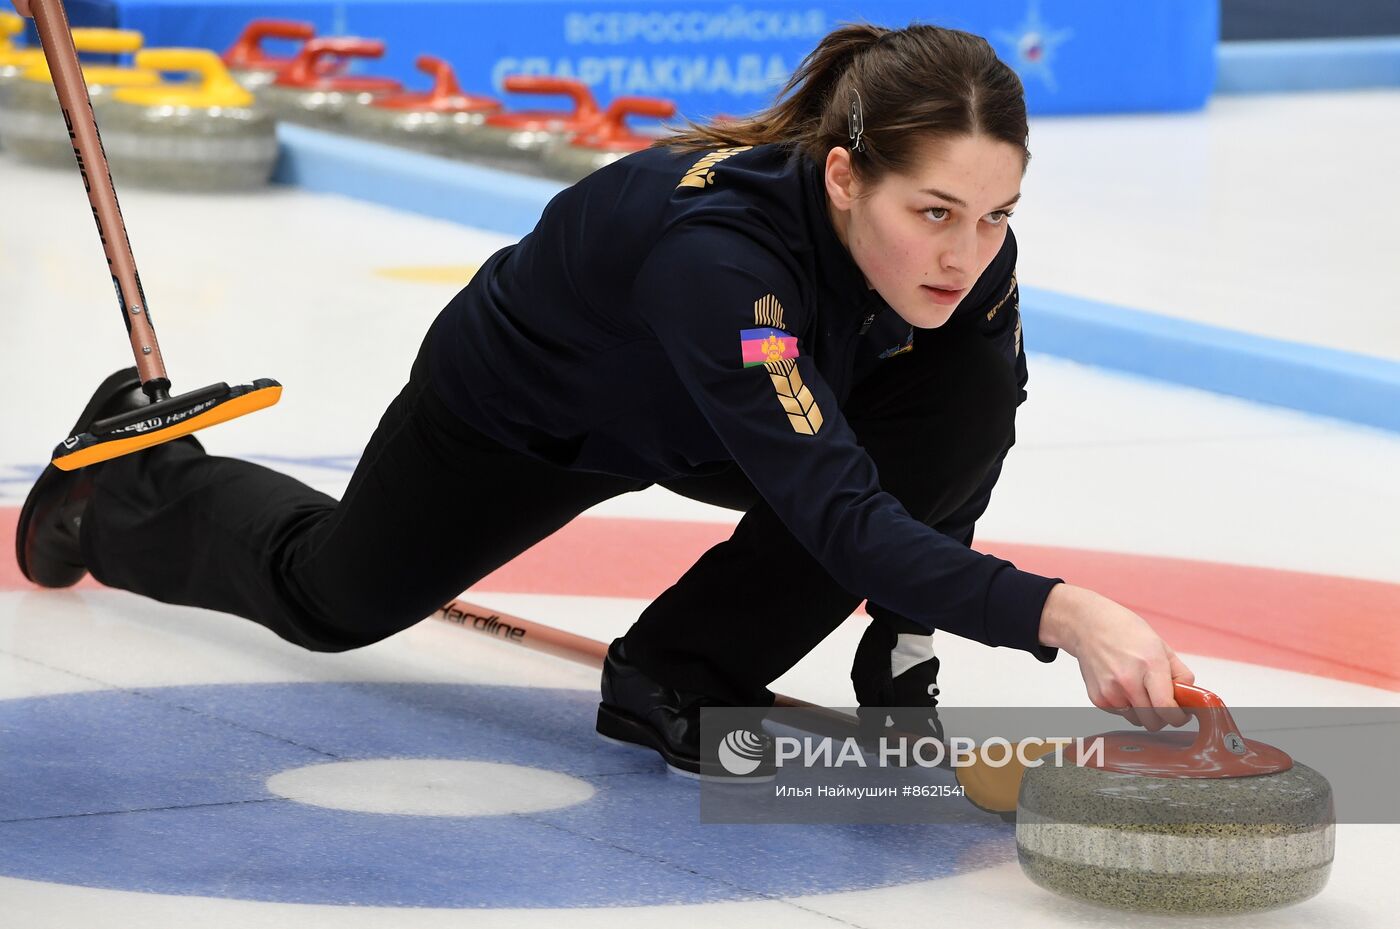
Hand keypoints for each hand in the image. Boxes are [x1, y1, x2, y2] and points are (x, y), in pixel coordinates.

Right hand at [1038, 584, 1195, 730]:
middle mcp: (1128, 682)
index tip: (1182, 715)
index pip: (1167, 709)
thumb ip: (1180, 674)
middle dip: (1162, 717)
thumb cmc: (1126, 632)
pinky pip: (1120, 714)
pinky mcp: (1098, 699)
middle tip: (1162, 703)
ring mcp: (1110, 692)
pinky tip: (1122, 686)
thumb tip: (1189, 698)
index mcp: (1150, 665)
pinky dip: (1126, 707)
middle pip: (1153, 722)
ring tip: (1138, 689)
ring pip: (1137, 721)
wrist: (1087, 626)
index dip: (1179, 717)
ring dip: (1143, 712)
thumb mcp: (1161, 647)